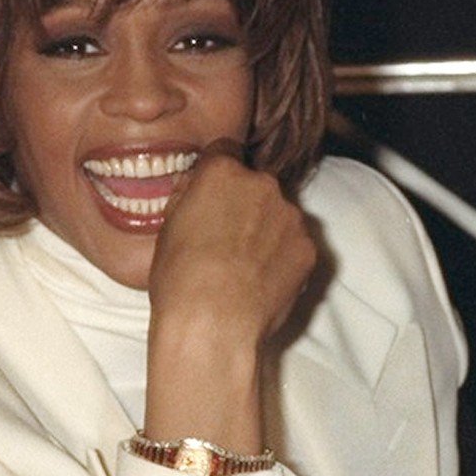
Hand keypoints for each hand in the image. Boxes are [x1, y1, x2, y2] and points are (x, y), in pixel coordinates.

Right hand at [144, 150, 316, 446]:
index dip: (218, 172)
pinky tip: (263, 282)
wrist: (213, 324)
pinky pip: (296, 246)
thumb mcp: (166, 229)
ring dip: (267, 232)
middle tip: (227, 240)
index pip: (225, 151)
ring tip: (245, 268)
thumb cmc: (179, 279)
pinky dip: (284, 259)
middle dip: (246, 205)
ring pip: (280, 216)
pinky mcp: (309, 249)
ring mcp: (291, 217)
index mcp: (222, 173)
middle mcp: (263, 185)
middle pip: (257, 186)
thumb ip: (188, 198)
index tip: (214, 193)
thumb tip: (195, 187)